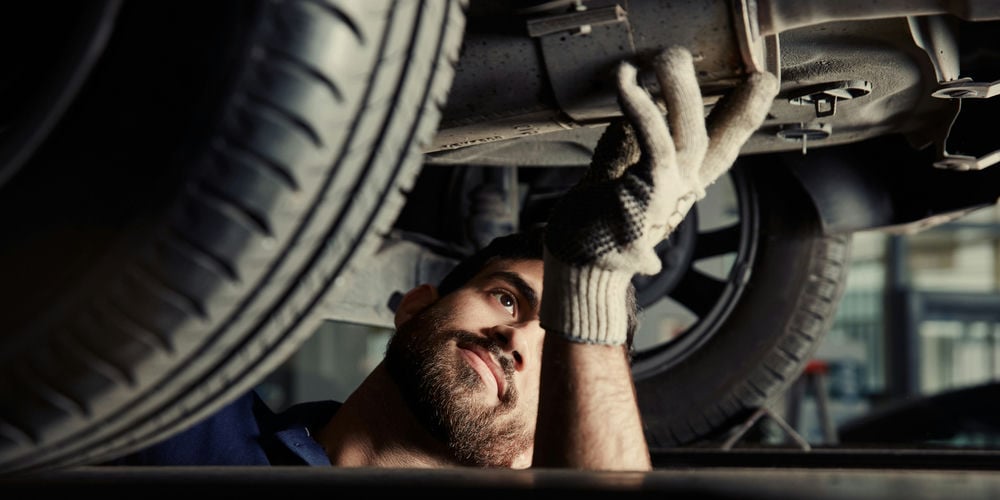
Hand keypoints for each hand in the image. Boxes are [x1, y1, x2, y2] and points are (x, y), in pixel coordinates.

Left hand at [540, 47, 778, 344]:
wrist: (578, 270)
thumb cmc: (587, 232)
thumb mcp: (606, 182)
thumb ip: (619, 152)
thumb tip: (623, 122)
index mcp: (676, 188)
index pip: (717, 148)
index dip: (740, 116)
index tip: (761, 83)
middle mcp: (680, 192)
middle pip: (718, 141)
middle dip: (738, 105)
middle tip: (752, 70)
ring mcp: (668, 194)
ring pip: (690, 134)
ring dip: (681, 91)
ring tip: (670, 55)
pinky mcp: (648, 194)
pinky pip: (653, 142)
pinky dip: (642, 109)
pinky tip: (628, 81)